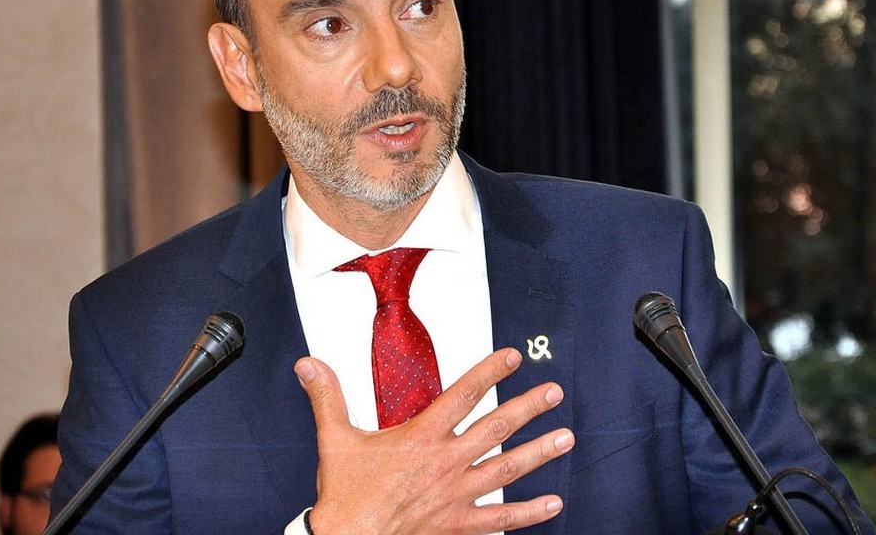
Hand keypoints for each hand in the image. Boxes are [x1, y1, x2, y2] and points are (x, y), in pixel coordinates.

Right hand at [293, 347, 573, 534]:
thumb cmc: (345, 497)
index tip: (513, 357)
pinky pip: (501, 518)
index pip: (463, 395)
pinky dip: (529, 512)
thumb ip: (327, 397)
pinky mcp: (459, 525)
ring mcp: (457, 495)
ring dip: (539, 451)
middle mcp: (446, 463)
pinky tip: (553, 503)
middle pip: (496, 427)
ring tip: (566, 437)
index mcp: (420, 437)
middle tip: (554, 392)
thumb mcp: (335, 440)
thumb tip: (309, 364)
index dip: (490, 372)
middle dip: (528, 407)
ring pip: (507, 468)